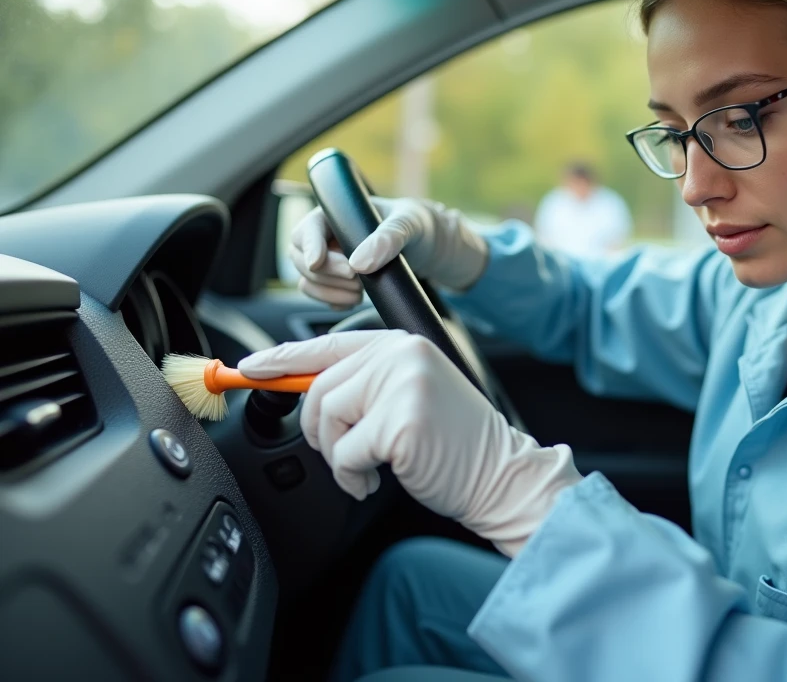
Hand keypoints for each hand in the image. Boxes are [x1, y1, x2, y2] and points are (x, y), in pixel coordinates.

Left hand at [238, 330, 581, 555]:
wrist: (500, 475)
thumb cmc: (454, 446)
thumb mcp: (407, 399)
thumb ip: (365, 385)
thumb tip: (304, 392)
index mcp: (401, 345)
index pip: (327, 344)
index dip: (283, 358)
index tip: (249, 368)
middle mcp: (401, 355)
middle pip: (319, 387)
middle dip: (321, 433)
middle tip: (347, 458)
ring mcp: (402, 385)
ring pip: (327, 418)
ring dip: (337, 457)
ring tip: (368, 469)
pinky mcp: (401, 421)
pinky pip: (344, 452)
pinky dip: (352, 476)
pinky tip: (378, 479)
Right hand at [290, 198, 488, 307]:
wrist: (432, 248)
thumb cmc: (419, 225)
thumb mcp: (409, 225)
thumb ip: (387, 239)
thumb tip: (358, 263)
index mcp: (337, 215)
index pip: (306, 229)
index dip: (308, 246)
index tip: (317, 263)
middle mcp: (328, 237)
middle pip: (300, 259)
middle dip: (326, 274)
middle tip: (356, 279)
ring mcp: (331, 261)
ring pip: (308, 281)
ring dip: (329, 292)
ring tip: (360, 293)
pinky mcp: (338, 282)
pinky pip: (321, 297)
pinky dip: (335, 302)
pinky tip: (358, 300)